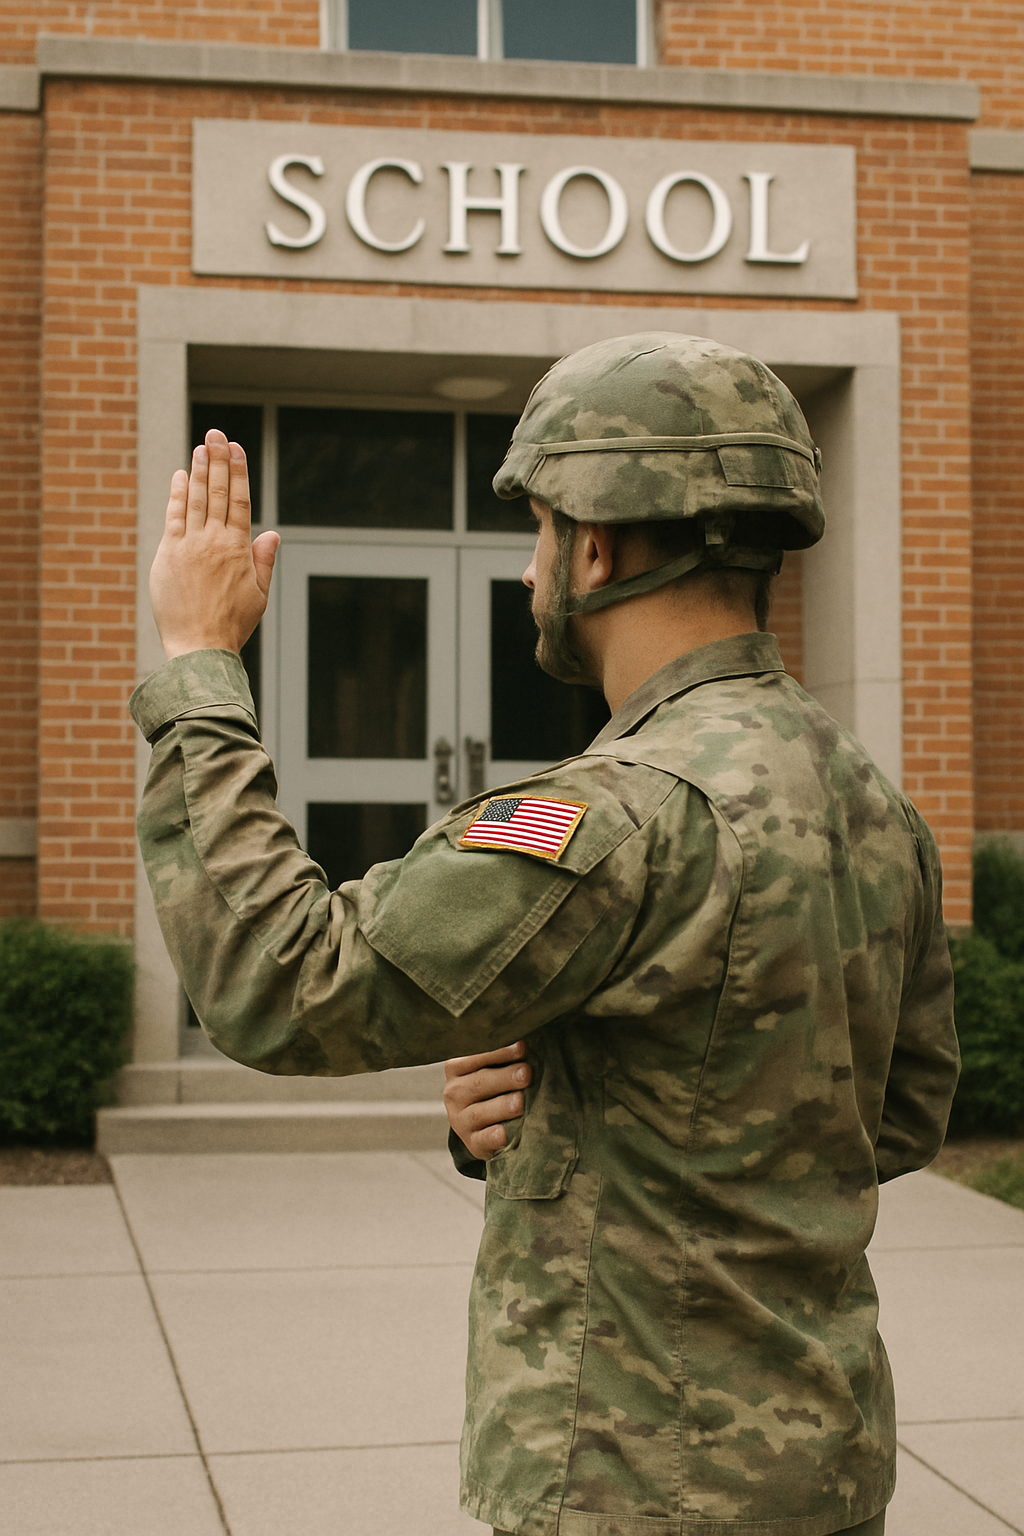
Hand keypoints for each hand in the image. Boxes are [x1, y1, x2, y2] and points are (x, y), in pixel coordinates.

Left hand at [149, 429, 280, 659]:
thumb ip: (263, 561)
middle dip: (217, 460)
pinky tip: (179, 476)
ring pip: (196, 499)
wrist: (201, 646)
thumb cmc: (231, 625)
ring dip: (198, 470)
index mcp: (239, 550)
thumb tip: (271, 534)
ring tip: (200, 446)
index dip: (238, 472)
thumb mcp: (258, 595)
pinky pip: (174, 517)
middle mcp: (215, 541)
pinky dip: (177, 495)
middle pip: (217, 492)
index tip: (236, 449)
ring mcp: (190, 546)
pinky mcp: (169, 554)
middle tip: (216, 433)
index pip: (240, 501)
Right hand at [443, 1040, 532, 1160]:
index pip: (476, 1056)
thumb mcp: (493, 1067)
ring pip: (478, 1113)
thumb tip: (528, 1043)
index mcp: (457, 1067)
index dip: (500, 1052)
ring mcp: (460, 1120)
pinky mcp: (472, 1143)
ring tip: (520, 1102)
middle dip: (504, 1078)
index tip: (522, 1047)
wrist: (484, 1123)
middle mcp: (454, 1092)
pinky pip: (480, 1140)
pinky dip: (492, 1137)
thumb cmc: (495, 1085)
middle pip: (479, 1083)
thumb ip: (505, 1057)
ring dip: (501, 1107)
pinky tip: (503, 1133)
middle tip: (526, 1074)